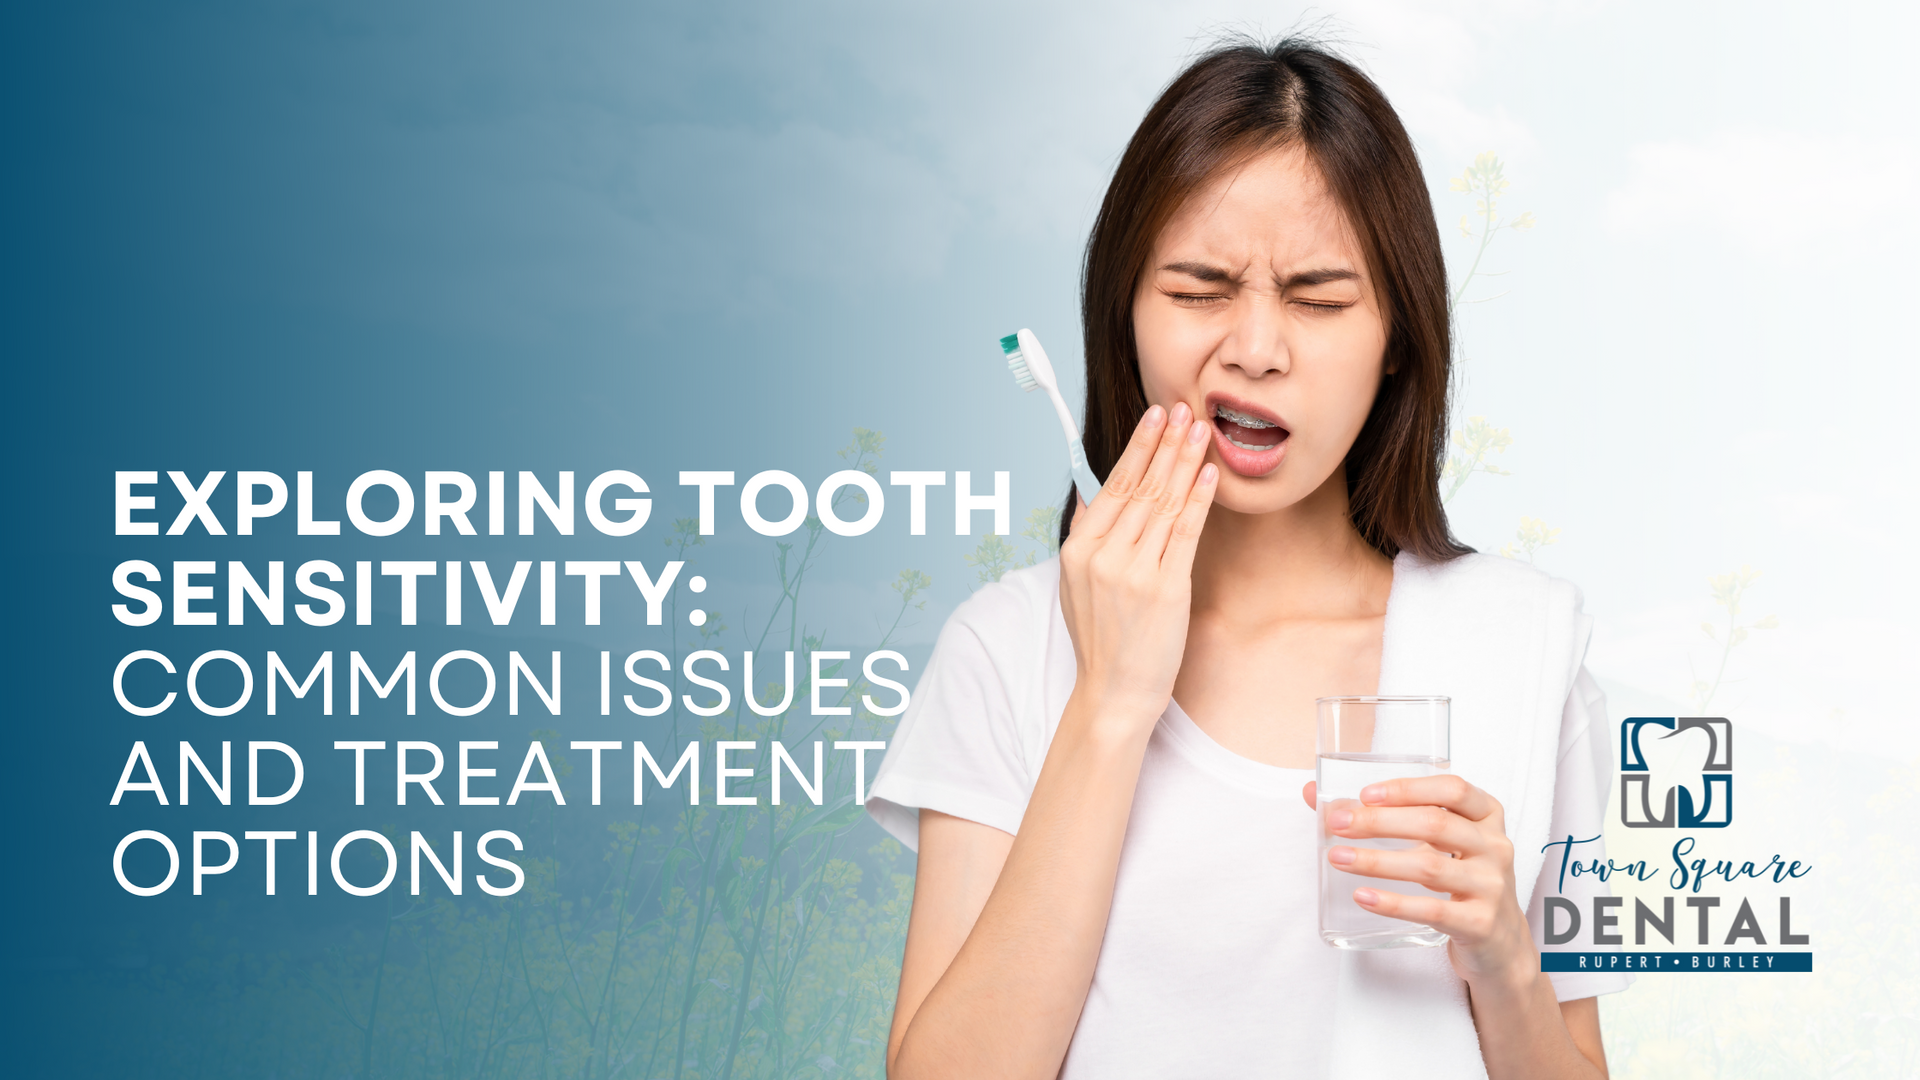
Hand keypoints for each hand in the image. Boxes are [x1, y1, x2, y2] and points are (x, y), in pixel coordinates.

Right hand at [1057, 402, 1216, 732]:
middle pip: (1140, 488)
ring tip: (1201, 430)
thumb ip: (1084, 537)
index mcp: (1078, 550)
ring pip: (1164, 504)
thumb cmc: (1101, 639)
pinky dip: (1197, 500)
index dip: (1137, 448)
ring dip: (1185, 462)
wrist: (1113, 692)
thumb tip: (1090, 495)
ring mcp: (1133, 572)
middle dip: (1165, 444)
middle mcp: (1103, 556)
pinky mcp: (1165, 589)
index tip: (1155, 417)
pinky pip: (1184, 534)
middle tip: (1184, 408)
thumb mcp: (1074, 585)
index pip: (1112, 486)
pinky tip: (1208, 473)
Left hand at [1300, 776, 1535, 988]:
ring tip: (1338, 857)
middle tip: (1338, 824)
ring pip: (1429, 866)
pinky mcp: (1480, 923)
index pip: (1453, 789)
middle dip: (1380, 821)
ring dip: (1377, 860)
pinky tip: (1363, 896)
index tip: (1366, 794)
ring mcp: (1491, 886)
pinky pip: (1432, 909)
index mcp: (1486, 817)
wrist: (1498, 943)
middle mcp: (1495, 847)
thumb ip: (1384, 815)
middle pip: (1435, 824)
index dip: (1408, 788)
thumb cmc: (1458, 879)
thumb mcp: (1435, 844)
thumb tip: (1313, 794)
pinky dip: (1394, 903)